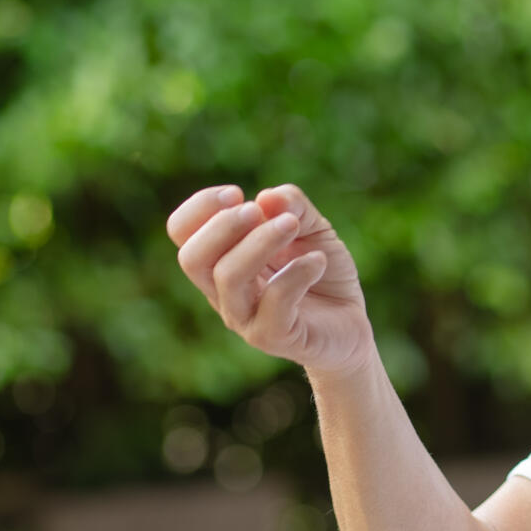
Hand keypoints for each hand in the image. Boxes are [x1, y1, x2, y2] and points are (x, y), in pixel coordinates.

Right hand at [166, 184, 373, 377]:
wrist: (350, 323)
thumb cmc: (320, 271)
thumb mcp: (312, 226)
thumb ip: (291, 205)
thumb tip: (266, 199)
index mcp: (220, 260)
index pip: (181, 232)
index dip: (201, 206)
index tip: (237, 194)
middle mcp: (223, 292)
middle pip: (192, 258)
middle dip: (222, 225)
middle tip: (257, 211)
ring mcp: (245, 318)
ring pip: (228, 277)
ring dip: (260, 241)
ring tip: (292, 225)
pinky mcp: (275, 337)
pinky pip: (274, 301)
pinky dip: (297, 271)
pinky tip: (318, 261)